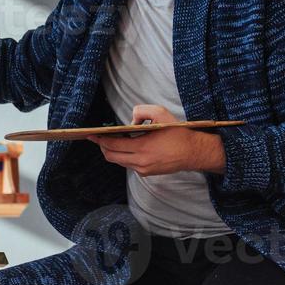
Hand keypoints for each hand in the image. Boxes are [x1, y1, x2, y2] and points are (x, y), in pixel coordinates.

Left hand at [89, 105, 226, 176]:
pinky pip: (129, 164)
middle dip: (103, 147)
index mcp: (142, 147)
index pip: (112, 146)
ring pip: (119, 161)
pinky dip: (125, 155)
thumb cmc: (178, 132)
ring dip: (114, 151)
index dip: (99, 140)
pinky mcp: (147, 173)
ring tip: (113, 140)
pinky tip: (129, 146)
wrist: (193, 152)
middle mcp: (140, 161)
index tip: (91, 134)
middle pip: (111, 156)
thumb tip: (130, 121)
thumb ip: (142, 111)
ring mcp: (143, 169)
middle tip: (98, 137)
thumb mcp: (161, 113)